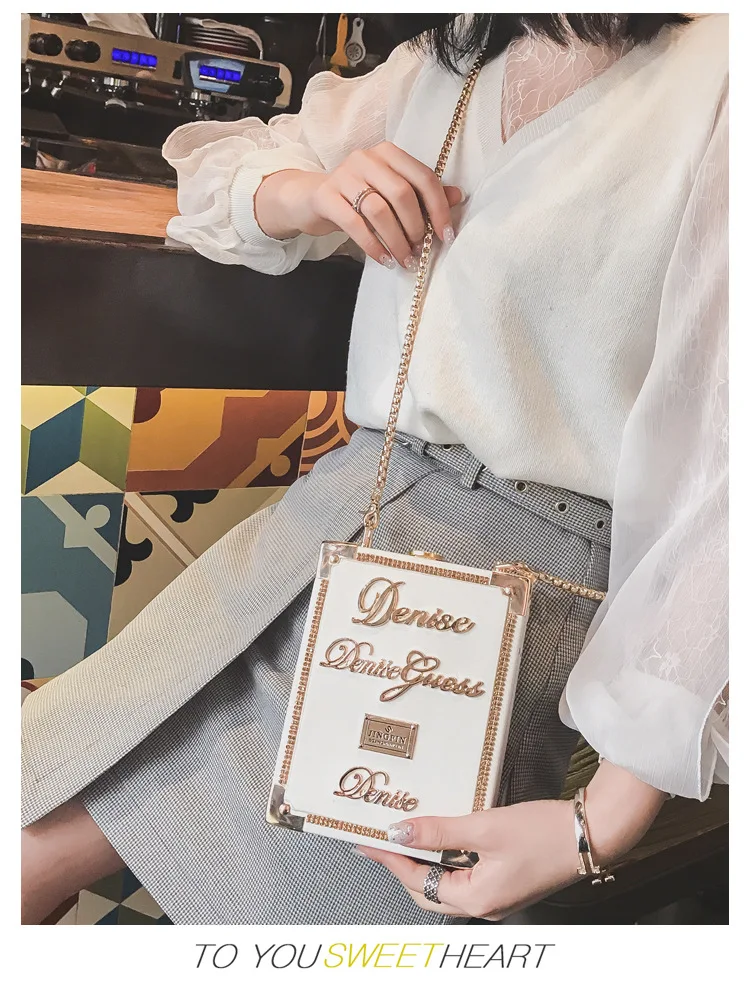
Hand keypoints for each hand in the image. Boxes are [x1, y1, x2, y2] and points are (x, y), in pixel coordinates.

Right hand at [254, 142, 463, 268]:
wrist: (312, 199)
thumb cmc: (359, 198)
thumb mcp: (391, 193)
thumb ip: (422, 193)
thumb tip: (458, 196)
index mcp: (389, 153)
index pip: (423, 177)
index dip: (439, 208)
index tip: (446, 236)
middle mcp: (367, 158)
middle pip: (402, 193)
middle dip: (416, 226)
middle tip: (420, 250)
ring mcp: (344, 175)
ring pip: (379, 210)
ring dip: (396, 240)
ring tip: (404, 258)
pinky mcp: (326, 196)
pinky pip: (354, 224)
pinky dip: (373, 246)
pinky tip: (384, 260)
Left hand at [358, 800, 579, 920]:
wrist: (591, 834)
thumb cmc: (543, 834)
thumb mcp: (484, 828)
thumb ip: (439, 832)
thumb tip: (399, 832)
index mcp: (476, 899)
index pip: (416, 882)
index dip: (389, 860)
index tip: (366, 843)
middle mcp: (484, 906)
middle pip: (427, 890)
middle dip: (402, 864)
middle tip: (381, 838)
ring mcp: (496, 897)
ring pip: (445, 883)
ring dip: (424, 861)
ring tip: (406, 834)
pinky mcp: (506, 883)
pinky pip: (464, 876)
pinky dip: (446, 858)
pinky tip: (442, 837)